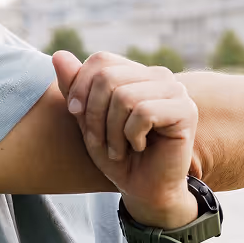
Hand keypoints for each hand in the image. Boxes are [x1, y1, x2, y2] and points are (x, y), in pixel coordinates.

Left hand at [53, 51, 198, 228]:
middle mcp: (159, 75)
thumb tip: (58, 55)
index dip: (81, 87)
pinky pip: (143, 113)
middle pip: (108, 78)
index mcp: (137, 73)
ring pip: (124, 97)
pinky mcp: (185, 110)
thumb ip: (75, 87)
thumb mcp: (87, 120)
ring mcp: (175, 91)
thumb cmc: (118, 155)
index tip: (76, 114)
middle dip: (94, 115)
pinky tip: (140, 147)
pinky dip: (132, 136)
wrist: (144, 189)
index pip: (101, 60)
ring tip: (120, 147)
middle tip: (100, 141)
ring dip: (113, 131)